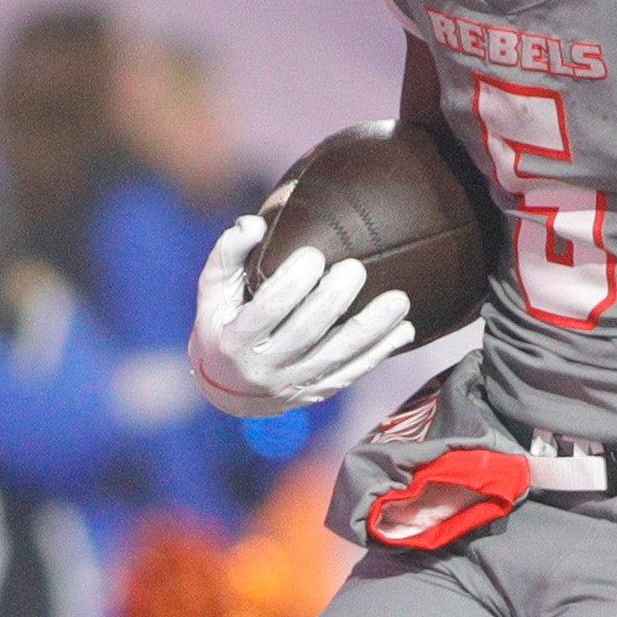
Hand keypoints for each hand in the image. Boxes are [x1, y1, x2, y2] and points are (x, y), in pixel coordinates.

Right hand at [188, 212, 410, 415]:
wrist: (226, 391)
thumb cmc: (221, 326)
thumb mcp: (213, 292)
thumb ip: (229, 254)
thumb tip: (252, 223)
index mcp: (235, 340)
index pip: (267, 310)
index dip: (291, 283)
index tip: (314, 255)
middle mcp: (264, 368)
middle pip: (306, 333)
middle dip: (334, 300)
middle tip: (355, 269)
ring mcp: (292, 385)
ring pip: (337, 356)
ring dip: (372, 329)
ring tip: (399, 300)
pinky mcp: (316, 393)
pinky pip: (352, 373)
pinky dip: (380, 352)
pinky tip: (403, 330)